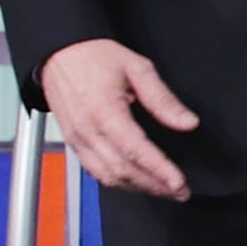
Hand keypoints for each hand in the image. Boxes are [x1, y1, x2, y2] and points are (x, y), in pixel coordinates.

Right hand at [40, 37, 195, 200]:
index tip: (179, 183)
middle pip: (122, 169)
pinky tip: (137, 182)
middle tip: (181, 191)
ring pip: (107, 175)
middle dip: (153, 185)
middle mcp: (87, 131)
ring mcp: (77, 139)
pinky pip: (94, 170)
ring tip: (164, 190)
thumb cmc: (94, 57)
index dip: (159, 170)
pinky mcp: (73, 143)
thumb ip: (162, 98)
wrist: (59, 54)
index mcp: (104, 111)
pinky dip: (117, 180)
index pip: (135, 150)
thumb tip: (187, 123)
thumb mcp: (137, 67)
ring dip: (137, 187)